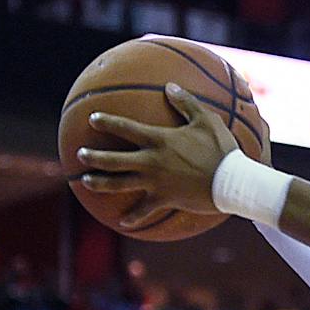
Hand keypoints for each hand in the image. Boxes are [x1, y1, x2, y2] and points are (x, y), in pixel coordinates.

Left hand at [75, 81, 239, 220]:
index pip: (126, 128)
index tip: (92, 119)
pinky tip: (122, 222)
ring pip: (119, 184)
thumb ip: (186, 102)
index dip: (107, 122)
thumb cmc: (221, 149)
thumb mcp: (206, 120)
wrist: (231, 182)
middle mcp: (151, 161)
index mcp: (159, 140)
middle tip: (79, 154)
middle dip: (93, 157)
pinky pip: (144, 211)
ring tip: (86, 181)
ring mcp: (155, 182)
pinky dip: (132, 217)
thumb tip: (170, 86)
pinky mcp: (164, 199)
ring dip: (100, 183)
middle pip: (113, 160)